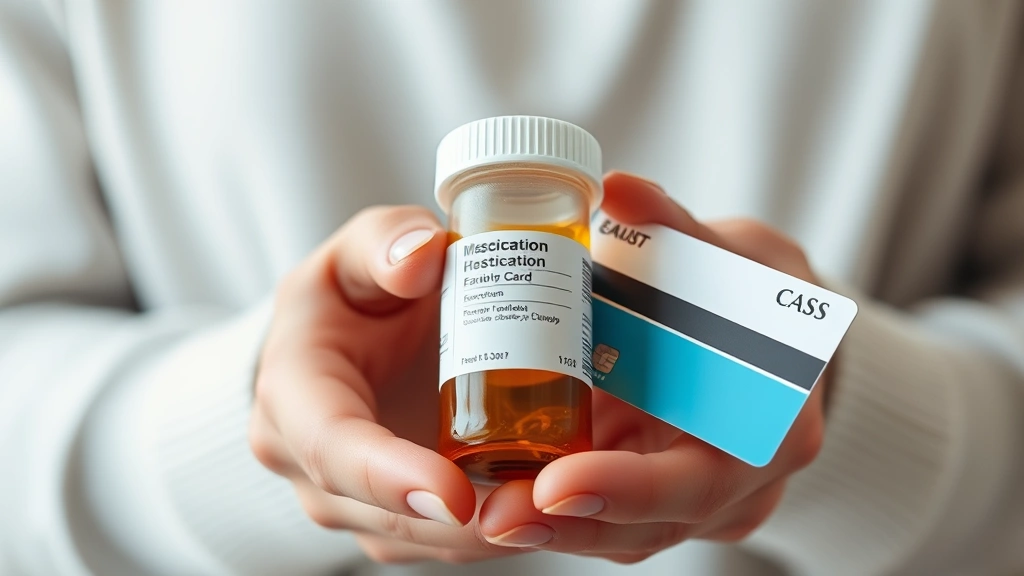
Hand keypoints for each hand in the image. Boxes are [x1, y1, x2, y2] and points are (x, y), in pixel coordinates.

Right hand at [249, 205, 520, 563]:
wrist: (341, 345)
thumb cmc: (349, 298)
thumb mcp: (358, 252)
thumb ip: (385, 243)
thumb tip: (422, 256)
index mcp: (292, 391)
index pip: (330, 446)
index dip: (388, 476)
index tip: (454, 493)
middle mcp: (309, 463)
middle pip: (382, 512)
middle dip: (461, 523)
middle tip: (540, 510)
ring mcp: (347, 501)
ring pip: (418, 540)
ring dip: (485, 534)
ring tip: (555, 511)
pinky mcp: (388, 519)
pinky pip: (440, 542)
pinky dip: (491, 532)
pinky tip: (542, 510)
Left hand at [476, 172, 826, 562]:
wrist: (768, 334)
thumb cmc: (755, 292)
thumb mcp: (730, 252)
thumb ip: (675, 224)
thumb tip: (616, 188)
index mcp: (774, 427)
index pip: (703, 477)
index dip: (632, 487)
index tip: (559, 482)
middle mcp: (740, 481)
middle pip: (655, 524)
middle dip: (574, 524)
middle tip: (499, 515)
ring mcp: (699, 499)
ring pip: (625, 533)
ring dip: (555, 530)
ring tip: (486, 515)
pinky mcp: (658, 495)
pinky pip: (609, 519)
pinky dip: (559, 514)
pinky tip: (502, 500)